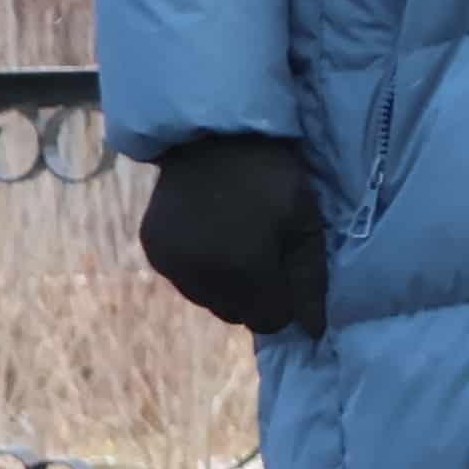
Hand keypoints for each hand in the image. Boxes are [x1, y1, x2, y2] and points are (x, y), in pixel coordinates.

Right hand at [137, 133, 328, 339]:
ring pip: (209, 301)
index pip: (270, 321)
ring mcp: (170, 266)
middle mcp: (199, 278)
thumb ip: (310, 280)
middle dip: (256, 294)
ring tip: (236, 242)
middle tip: (265, 251)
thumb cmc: (270, 177)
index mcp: (242, 271)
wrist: (211, 136)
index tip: (287, 267)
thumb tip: (314, 332)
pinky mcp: (153, 252)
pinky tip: (210, 237)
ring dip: (227, 285)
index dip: (285, 300)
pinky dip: (201, 270)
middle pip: (237, 315)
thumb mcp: (305, 222)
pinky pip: (185, 280)